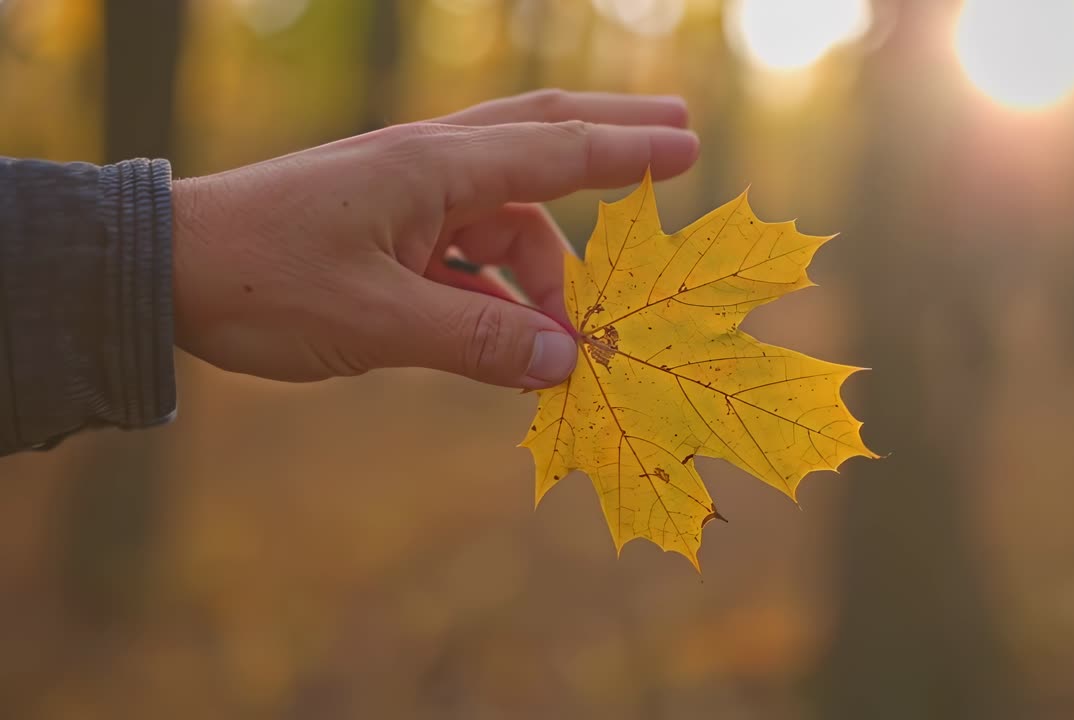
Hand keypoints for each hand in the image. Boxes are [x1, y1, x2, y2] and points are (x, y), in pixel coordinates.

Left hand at [171, 90, 697, 386]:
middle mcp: (429, 166)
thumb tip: (565, 363)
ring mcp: (408, 193)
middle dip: (610, 140)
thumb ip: (479, 340)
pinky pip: (467, 245)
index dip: (627, 151)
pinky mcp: (388, 226)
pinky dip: (500, 282)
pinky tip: (510, 326)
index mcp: (434, 168)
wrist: (165, 271)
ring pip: (506, 210)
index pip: (553, 149)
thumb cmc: (267, 281)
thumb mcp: (379, 322)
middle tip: (676, 134)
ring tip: (569, 332)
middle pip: (540, 136)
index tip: (689, 143)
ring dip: (545, 264)